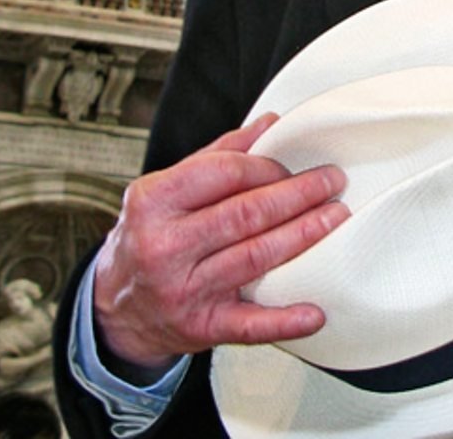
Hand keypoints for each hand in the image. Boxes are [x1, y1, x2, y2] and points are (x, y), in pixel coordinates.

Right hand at [92, 114, 348, 373]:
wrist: (117, 310)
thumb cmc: (149, 239)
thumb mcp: (166, 192)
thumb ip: (217, 157)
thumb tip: (270, 124)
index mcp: (153, 202)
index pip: (223, 173)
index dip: (267, 167)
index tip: (294, 165)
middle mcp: (163, 246)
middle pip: (246, 213)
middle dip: (298, 195)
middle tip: (332, 182)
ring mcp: (182, 290)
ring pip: (255, 257)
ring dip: (303, 235)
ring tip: (335, 217)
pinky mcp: (200, 328)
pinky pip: (249, 325)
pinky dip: (285, 320)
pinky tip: (315, 312)